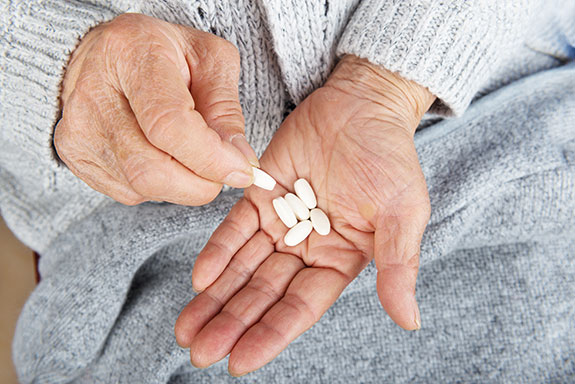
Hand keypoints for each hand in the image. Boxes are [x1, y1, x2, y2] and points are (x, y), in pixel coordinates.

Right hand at [54, 13, 258, 204]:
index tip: (243, 170)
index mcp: (130, 54)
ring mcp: (80, 131)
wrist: (109, 55)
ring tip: (195, 156)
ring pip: (141, 187)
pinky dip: (161, 186)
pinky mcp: (75, 157)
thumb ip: (225, 108)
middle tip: (225, 171)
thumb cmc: (165, 54)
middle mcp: (93, 95)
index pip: (168, 125)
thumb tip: (241, 161)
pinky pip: (129, 192)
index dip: (211, 158)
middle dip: (201, 184)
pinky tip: (165, 157)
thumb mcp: (209, 60)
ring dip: (184, 185)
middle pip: (151, 169)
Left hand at [175, 55, 434, 374]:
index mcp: (340, 260)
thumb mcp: (403, 211)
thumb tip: (410, 320)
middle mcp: (306, 249)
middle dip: (232, 323)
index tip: (240, 362)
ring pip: (243, 267)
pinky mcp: (260, 195)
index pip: (301, 307)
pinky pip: (235, 228)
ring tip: (185, 328)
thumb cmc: (390, 156)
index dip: (272, 335)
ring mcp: (280, 223)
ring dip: (215, 298)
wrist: (362, 103)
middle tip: (199, 352)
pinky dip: (217, 251)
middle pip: (264, 294)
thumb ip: (399, 265)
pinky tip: (198, 277)